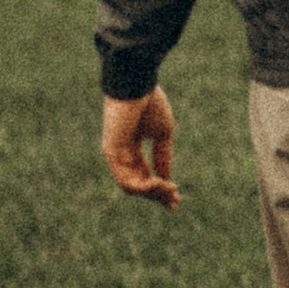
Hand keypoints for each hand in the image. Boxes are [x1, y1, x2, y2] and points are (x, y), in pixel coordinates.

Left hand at [103, 89, 179, 206]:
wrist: (137, 85)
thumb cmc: (151, 104)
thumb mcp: (163, 134)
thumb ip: (163, 157)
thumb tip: (166, 180)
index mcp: (132, 147)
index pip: (144, 175)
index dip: (161, 189)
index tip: (176, 200)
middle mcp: (121, 154)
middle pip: (138, 184)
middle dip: (158, 196)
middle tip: (175, 202)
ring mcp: (115, 155)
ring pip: (132, 187)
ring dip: (153, 193)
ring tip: (170, 189)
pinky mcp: (112, 153)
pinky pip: (126, 181)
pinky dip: (144, 187)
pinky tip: (159, 183)